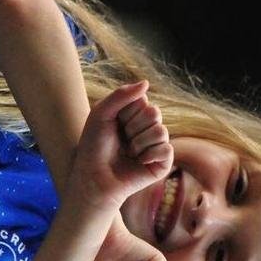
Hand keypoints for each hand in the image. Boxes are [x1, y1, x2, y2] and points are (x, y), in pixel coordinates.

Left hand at [70, 81, 173, 208]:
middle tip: (121, 140)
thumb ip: (121, 95)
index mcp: (133, 115)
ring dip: (139, 142)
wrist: (93, 178)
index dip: (126, 111)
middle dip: (133, 126)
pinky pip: (166, 149)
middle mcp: (147, 128)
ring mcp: (156, 145)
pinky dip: (150, 155)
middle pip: (154, 113)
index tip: (113, 124)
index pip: (143, 100)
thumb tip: (146, 82)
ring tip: (128, 153)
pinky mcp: (162, 163)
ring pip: (161, 131)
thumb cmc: (93, 147)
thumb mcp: (101, 114)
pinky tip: (140, 162)